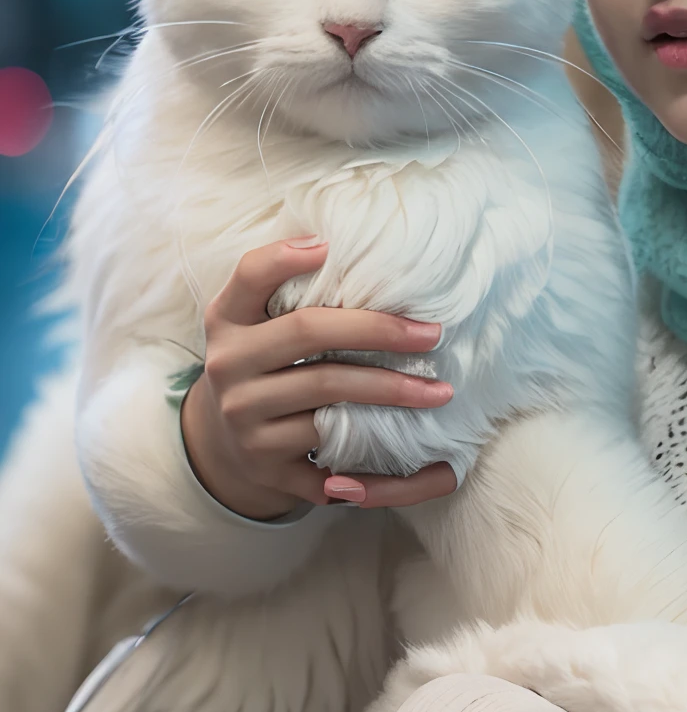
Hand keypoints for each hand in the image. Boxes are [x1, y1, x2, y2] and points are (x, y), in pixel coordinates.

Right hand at [180, 237, 458, 518]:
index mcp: (228, 320)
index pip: (249, 275)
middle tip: (432, 335)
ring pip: (329, 397)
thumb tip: (340, 244)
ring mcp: (246, 420)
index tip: (331, 247)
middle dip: (379, 331)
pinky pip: (333, 465)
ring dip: (393, 393)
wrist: (222, 443)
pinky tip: (428, 464)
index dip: (285, 258)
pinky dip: (383, 468)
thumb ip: (285, 286)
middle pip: (309, 333)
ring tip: (440, 391)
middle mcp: (229, 367)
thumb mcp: (254, 321)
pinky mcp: (268, 465)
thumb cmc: (261, 365)